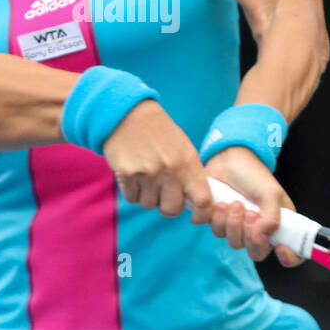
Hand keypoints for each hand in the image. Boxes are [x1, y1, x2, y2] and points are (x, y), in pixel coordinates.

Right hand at [103, 99, 213, 222]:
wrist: (128, 113)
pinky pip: (132, 197)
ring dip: (147, 196)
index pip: (203, 199)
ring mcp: (148, 171)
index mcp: (188, 162)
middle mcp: (170, 169)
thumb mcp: (183, 148)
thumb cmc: (159, 132)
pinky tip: (133, 173)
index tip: (195, 215)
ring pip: (149, 204)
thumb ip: (190, 173)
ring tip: (145, 177)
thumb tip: (197, 203)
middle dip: (166, 206)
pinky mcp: (126, 173)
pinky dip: (132, 191)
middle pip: (172, 209)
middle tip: (162, 193)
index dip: (202, 214)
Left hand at [199, 146, 305, 266]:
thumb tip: (261, 238)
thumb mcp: (270, 193)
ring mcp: (239, 228)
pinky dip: (217, 218)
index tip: (281, 250)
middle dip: (251, 235)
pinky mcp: (220, 222)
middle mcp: (260, 231)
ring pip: (234, 243)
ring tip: (233, 203)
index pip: (291, 252)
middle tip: (249, 214)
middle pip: (256, 252)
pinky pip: (216, 231)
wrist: (228, 159)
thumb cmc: (254, 175)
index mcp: (280, 225)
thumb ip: (271, 218)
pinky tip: (220, 202)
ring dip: (233, 223)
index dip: (289, 258)